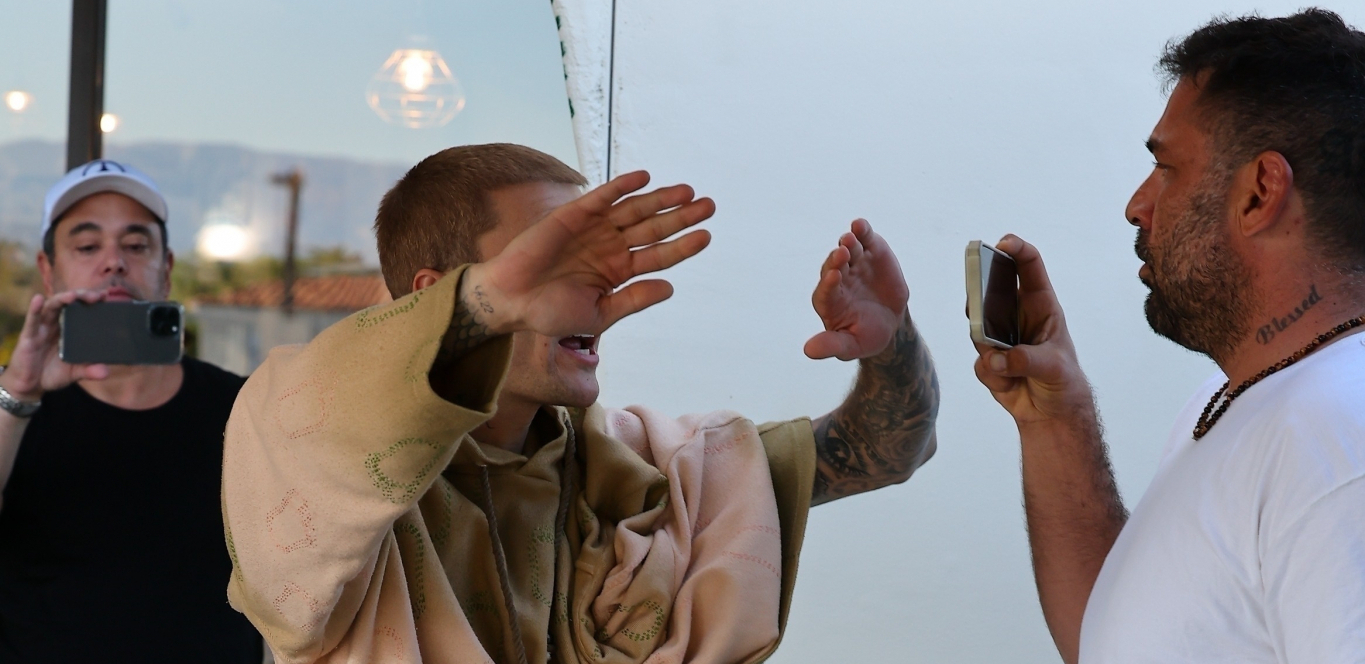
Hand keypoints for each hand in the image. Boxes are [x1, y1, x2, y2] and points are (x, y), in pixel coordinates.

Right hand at [0, 291, 110, 402]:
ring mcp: (42, 328)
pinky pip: (31, 320)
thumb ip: (89, 371)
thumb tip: (105, 373)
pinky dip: (34, 309)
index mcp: (69, 329)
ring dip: (62, 298)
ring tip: (73, 295)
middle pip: (69, 303)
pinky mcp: (28, 335)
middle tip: (97, 296)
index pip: (81, 309)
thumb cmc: (53, 373)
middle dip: (82, 296)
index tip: (106, 295)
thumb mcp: (75, 372)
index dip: (92, 301)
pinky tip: (38, 299)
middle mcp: (56, 324)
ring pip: (52, 306)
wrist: (30, 385)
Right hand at [467, 171, 714, 337]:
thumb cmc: (550, 313)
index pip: (658, 255)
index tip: (706, 236)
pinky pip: (602, 197)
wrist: (511, 301)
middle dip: (680, 217)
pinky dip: (622, 186)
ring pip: (633, 210)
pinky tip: (644, 178)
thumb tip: (671, 288)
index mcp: (619, 271)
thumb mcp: (599, 314)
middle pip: (653, 228)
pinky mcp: (573, 214)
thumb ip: (634, 300)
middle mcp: (610, 246)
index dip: (682, 246)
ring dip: (659, 199)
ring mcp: (594, 229)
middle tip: (709, 205)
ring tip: (687, 192)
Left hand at [804, 219, 909, 360]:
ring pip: (847, 250)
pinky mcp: (871, 252)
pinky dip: (862, 231)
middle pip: (833, 266)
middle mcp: (837, 278)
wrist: (890, 322)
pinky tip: (860, 224)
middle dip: (837, 260)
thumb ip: (832, 345)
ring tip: (850, 237)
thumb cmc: (865, 336)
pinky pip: (864, 239)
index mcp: (829, 301)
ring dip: (848, 243)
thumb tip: (808, 351)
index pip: (825, 291)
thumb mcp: (850, 346)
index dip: (829, 284)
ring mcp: (854, 263)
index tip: (833, 278)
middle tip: (842, 253)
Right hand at [971, 235, 1092, 426]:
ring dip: (988, 347)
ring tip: (1004, 364)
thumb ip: (1025, 359)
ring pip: (978, 328)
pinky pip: (980, 361)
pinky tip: (1010, 385)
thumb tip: (997, 359)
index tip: (1001, 244)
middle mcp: (1017, 315)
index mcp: (1041, 305)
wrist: (1052, 413)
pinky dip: (993, 375)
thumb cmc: (1063, 381)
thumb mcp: (1054, 367)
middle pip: (990, 291)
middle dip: (981, 297)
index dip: (1016, 249)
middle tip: (978, 306)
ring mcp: (1000, 336)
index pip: (1028, 266)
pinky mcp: (989, 359)